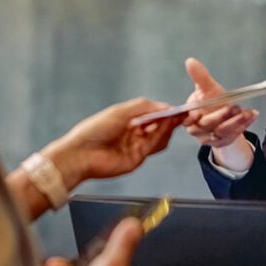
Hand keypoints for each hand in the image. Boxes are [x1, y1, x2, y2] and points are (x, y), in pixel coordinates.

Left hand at [44, 98, 179, 188]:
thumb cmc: (94, 130)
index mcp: (128, 119)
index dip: (167, 111)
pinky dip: (161, 135)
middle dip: (172, 119)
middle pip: (159, 126)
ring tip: (176, 118)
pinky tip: (166, 127)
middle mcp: (134, 133)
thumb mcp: (120, 111)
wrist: (81, 154)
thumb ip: (144, 107)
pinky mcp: (137, 158)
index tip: (179, 108)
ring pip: (159, 137)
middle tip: (184, 114)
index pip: (153, 114)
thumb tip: (165, 107)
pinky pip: (154, 146)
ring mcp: (136, 146)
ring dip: (169, 127)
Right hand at [182, 57, 257, 152]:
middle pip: (208, 124)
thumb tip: (190, 61)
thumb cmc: (211, 102)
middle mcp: (198, 129)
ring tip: (246, 112)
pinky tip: (252, 115)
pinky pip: (234, 134)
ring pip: (223, 131)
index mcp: (190, 116)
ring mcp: (210, 137)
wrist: (222, 117)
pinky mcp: (223, 142)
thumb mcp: (207, 88)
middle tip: (233, 107)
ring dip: (236, 122)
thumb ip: (200, 76)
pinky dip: (244, 125)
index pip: (189, 118)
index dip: (194, 116)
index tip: (199, 112)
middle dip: (221, 116)